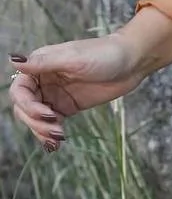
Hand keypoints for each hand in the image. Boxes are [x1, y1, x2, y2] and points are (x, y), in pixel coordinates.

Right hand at [7, 34, 146, 151]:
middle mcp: (44, 80)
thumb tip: (13, 60)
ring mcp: (55, 94)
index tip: (47, 113)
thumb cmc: (105, 54)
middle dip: (35, 122)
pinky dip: (49, 135)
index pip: (19, 90)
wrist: (132, 62)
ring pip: (35, 118)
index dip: (27, 105)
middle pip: (25, 108)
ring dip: (42, 131)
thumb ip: (43, 63)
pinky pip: (50, 123)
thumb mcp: (74, 58)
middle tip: (55, 130)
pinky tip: (55, 144)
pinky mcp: (68, 105)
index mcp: (41, 64)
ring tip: (59, 138)